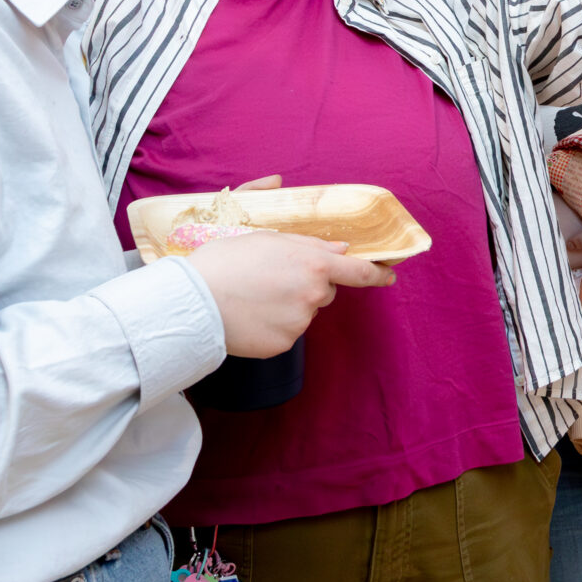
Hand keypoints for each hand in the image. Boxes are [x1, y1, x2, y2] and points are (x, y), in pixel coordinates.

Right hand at [186, 230, 392, 356]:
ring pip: (304, 313)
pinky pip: (287, 333)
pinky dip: (273, 326)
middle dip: (308, 286)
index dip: (376, 274)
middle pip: (325, 292)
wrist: (193, 300)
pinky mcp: (283, 344)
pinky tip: (250, 316)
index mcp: (314, 263)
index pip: (358, 271)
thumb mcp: (267, 237)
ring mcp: (300, 323)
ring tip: (253, 296)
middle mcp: (314, 295)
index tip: (389, 276)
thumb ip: (308, 243)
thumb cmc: (226, 260)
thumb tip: (339, 249)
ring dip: (288, 306)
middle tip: (272, 279)